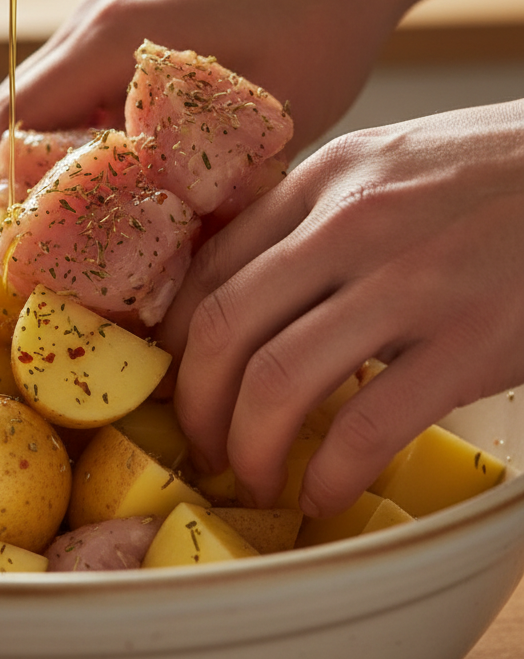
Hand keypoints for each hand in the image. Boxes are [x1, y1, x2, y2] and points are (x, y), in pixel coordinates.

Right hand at [0, 0, 402, 228]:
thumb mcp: (268, 125)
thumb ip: (212, 194)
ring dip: (34, 164)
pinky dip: (69, 142)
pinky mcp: (129, 30)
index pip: (12, 118)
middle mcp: (92, 25)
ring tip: (48, 229)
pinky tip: (97, 184)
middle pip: (8, 112)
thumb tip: (168, 270)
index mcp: (111, 39)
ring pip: (39, 104)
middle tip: (14, 251)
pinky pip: (75, 92)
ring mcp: (106, 22)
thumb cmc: (320, 25)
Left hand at [164, 100, 523, 516]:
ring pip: (278, 379)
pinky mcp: (470, 341)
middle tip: (198, 443)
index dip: (172, 336)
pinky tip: (324, 494)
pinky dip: (330, 474)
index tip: (169, 377)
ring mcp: (409, 283)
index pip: (210, 266)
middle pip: (224, 327)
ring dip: (249, 447)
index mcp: (325, 179)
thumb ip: (319, 212)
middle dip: (193, 402)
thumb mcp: (390, 163)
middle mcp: (350, 225)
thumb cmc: (499, 172)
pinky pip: (367, 425)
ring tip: (253, 477)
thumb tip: (255, 284)